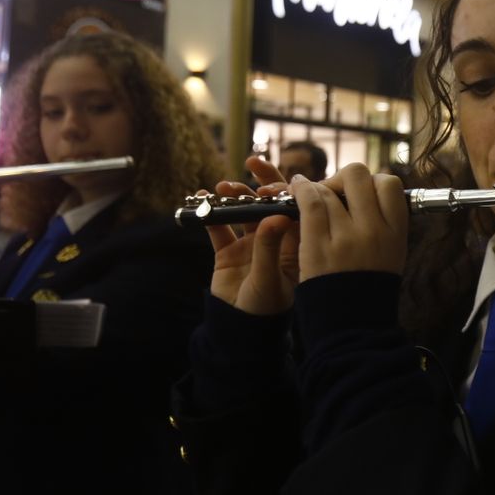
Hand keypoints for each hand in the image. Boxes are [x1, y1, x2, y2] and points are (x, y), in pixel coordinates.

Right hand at [203, 158, 299, 314]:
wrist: (240, 331)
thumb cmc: (266, 310)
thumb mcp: (270, 280)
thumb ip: (270, 249)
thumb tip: (277, 216)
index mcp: (295, 243)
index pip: (295, 208)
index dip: (285, 192)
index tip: (271, 184)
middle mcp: (275, 238)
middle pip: (272, 202)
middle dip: (263, 181)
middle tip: (253, 162)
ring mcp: (250, 242)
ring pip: (244, 210)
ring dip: (236, 195)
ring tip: (224, 187)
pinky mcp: (227, 249)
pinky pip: (218, 226)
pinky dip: (209, 212)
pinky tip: (199, 198)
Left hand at [291, 163, 407, 281]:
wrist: (353, 326)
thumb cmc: (368, 289)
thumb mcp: (392, 253)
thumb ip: (385, 222)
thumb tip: (371, 191)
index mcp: (396, 231)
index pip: (389, 183)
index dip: (372, 180)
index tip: (360, 192)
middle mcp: (374, 230)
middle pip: (357, 175)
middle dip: (342, 177)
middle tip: (334, 191)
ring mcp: (346, 237)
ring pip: (328, 189)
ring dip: (316, 186)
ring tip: (307, 191)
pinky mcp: (319, 246)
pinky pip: (309, 203)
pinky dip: (299, 190)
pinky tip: (295, 190)